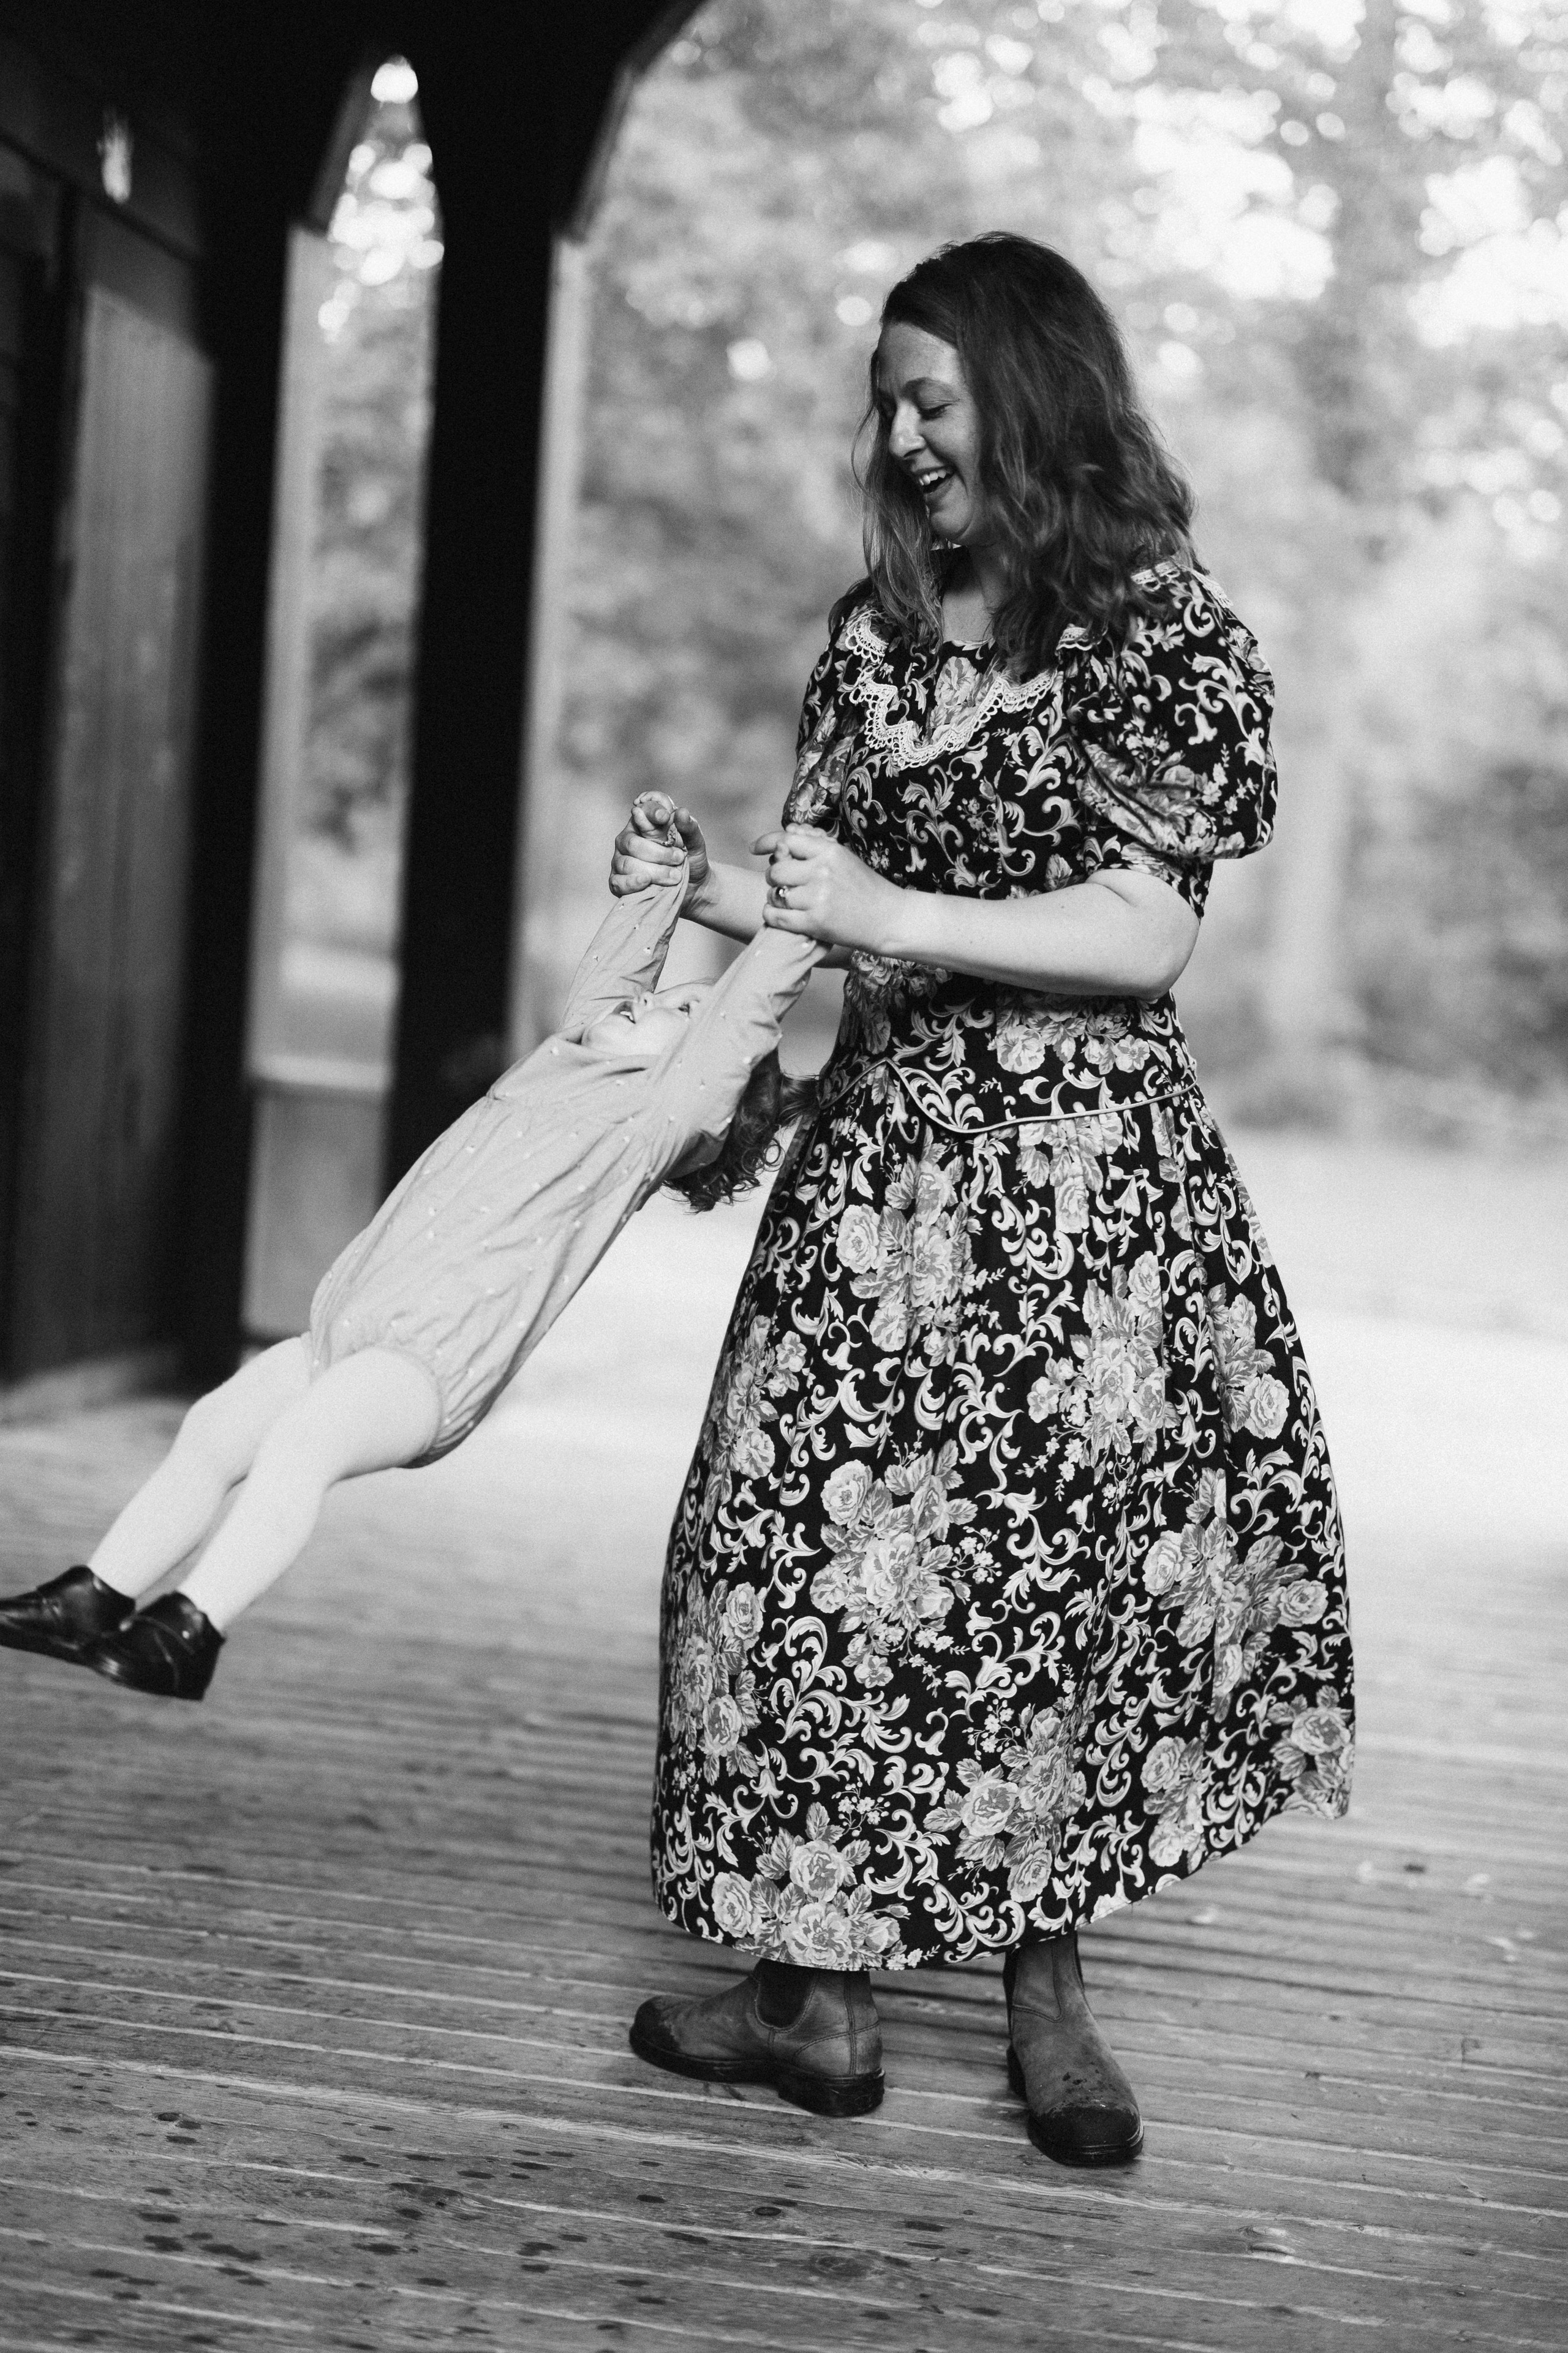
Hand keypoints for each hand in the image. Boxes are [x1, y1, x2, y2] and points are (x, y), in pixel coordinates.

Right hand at [609, 795, 709, 905]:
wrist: (693, 887)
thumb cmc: (690, 859)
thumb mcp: (695, 842)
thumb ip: (689, 827)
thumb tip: (681, 812)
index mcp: (645, 823)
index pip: (643, 809)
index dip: (652, 811)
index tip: (665, 817)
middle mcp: (628, 838)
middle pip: (633, 843)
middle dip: (659, 853)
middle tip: (679, 858)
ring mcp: (621, 860)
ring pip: (628, 864)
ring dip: (655, 872)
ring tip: (675, 876)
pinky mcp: (618, 881)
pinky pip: (618, 882)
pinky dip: (633, 883)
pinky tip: (646, 882)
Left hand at [755, 825, 900, 952]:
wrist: (890, 919)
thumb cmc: (866, 888)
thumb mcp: (845, 858)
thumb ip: (816, 846)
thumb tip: (787, 832)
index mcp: (830, 851)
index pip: (786, 840)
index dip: (767, 843)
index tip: (754, 849)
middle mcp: (822, 871)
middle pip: (775, 869)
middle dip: (774, 877)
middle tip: (785, 885)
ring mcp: (818, 897)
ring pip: (774, 893)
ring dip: (775, 898)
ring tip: (789, 902)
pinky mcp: (815, 922)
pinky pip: (776, 915)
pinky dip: (772, 915)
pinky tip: (782, 915)